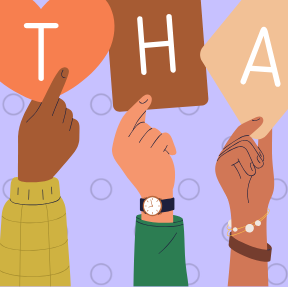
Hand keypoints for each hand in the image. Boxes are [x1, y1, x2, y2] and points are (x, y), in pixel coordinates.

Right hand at [18, 67, 78, 181]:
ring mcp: (66, 133)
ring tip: (51, 130)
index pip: (51, 96)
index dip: (58, 81)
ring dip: (61, 116)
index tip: (65, 69)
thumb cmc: (27, 143)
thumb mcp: (25, 125)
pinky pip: (74, 122)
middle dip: (54, 107)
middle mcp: (55, 125)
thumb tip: (44, 91)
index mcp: (41, 120)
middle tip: (45, 119)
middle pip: (61, 103)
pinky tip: (58, 136)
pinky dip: (68, 125)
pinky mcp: (75, 139)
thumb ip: (35, 107)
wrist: (36, 171)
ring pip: (69, 112)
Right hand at [113, 94, 175, 213]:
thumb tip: (141, 108)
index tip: (147, 97)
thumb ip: (134, 132)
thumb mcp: (133, 151)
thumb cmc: (145, 168)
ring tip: (157, 154)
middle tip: (152, 149)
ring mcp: (139, 151)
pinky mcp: (153, 153)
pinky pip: (164, 137)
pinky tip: (169, 154)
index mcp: (117, 147)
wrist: (154, 190)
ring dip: (160, 140)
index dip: (136, 108)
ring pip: (155, 131)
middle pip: (143, 126)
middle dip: (151, 134)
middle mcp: (125, 149)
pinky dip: (170, 144)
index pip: (125, 121)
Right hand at [217, 117, 273, 222]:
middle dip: (255, 147)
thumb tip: (268, 123)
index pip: (242, 132)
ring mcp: (222, 161)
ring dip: (254, 155)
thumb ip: (265, 143)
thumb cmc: (259, 188)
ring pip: (242, 141)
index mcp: (236, 154)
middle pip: (242, 134)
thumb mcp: (265, 161)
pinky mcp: (220, 166)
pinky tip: (249, 173)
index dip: (250, 123)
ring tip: (254, 171)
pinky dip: (248, 160)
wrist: (253, 207)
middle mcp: (227, 155)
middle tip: (260, 163)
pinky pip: (238, 150)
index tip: (261, 116)